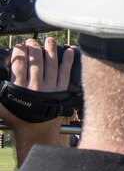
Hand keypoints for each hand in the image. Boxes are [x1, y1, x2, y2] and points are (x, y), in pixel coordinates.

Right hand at [2, 38, 76, 164]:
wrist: (37, 130)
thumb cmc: (19, 116)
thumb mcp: (1, 104)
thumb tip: (1, 72)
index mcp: (19, 88)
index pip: (19, 64)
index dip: (19, 52)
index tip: (19, 46)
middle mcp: (35, 86)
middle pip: (35, 61)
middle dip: (33, 48)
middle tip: (32, 41)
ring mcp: (50, 88)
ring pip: (50, 64)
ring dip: (50, 50)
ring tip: (49, 40)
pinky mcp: (61, 90)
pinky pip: (65, 73)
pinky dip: (67, 61)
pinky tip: (69, 51)